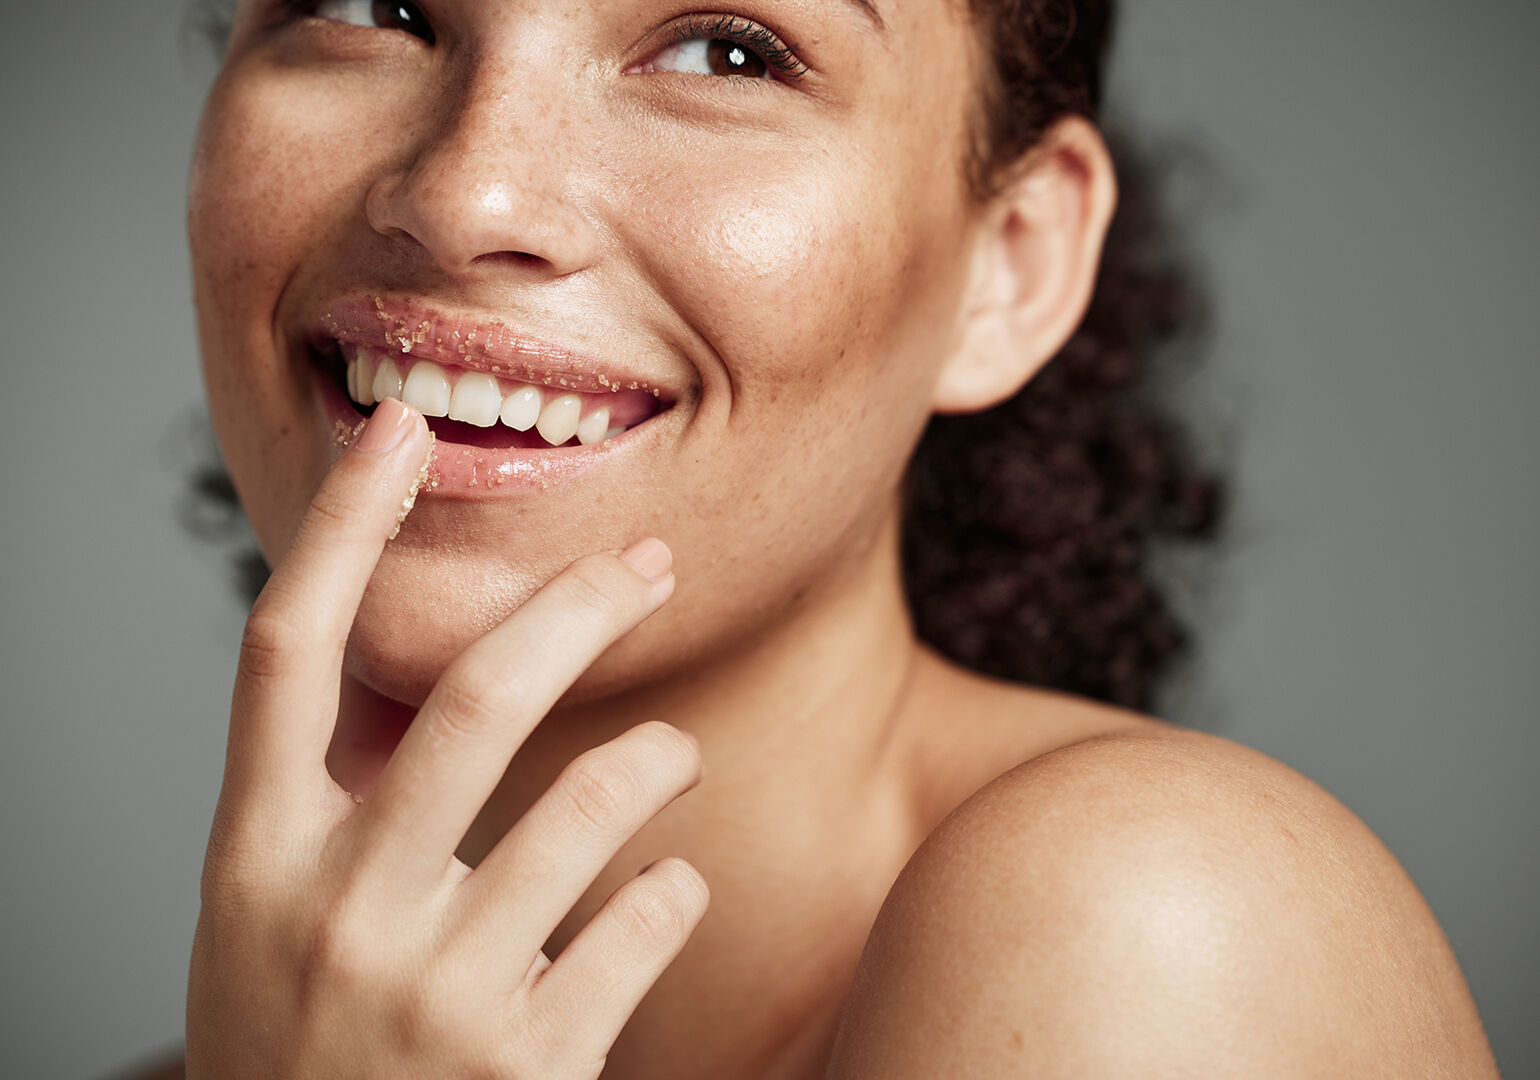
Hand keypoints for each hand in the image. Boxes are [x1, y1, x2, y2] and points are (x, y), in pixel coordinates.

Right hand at [186, 399, 707, 1078]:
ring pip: (595, 800)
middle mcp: (336, 910)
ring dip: (659, 755)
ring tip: (671, 753)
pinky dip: (674, 889)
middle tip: (650, 567)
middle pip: (475, 699)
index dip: (343, 531)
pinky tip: (662, 896)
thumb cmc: (302, 1044)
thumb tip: (418, 666)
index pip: (286, 652)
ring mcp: (430, 990)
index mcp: (257, 856)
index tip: (396, 431)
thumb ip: (329, 801)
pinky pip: (649, 918)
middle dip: (578, 609)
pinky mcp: (525, 1061)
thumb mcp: (271, 919)